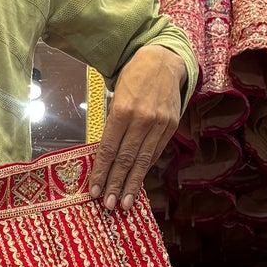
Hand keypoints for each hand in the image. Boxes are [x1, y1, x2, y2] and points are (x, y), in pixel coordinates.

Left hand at [90, 44, 187, 212]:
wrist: (163, 60)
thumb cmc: (133, 78)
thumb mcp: (116, 96)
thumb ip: (111, 125)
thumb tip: (104, 156)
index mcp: (124, 110)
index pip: (109, 148)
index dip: (101, 171)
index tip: (94, 190)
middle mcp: (143, 119)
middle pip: (127, 159)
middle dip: (116, 184)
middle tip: (108, 205)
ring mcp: (160, 124)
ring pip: (143, 160)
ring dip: (132, 184)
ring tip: (124, 202)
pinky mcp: (171, 126)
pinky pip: (155, 152)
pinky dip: (145, 169)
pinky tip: (138, 183)